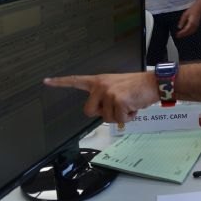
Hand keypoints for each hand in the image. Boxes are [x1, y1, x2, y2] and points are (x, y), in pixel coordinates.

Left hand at [43, 72, 157, 122]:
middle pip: (88, 111)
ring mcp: (109, 93)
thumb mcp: (117, 87)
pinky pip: (119, 120)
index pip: (76, 81)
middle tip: (117, 107)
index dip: (60, 82)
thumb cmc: (138, 86)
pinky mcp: (118, 101)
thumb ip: (104, 97)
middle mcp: (101, 86)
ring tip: (129, 104)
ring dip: (119, 116)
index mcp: (99, 81)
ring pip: (106, 118)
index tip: (46, 81)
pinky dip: (128, 118)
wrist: (154, 83)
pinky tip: (134, 107)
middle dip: (102, 114)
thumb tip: (101, 114)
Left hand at [176, 4, 200, 37]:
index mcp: (191, 23)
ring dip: (186, 34)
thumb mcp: (185, 14)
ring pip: (191, 32)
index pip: (185, 30)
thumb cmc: (193, 10)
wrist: (199, 7)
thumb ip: (182, 21)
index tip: (177, 35)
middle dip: (183, 35)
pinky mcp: (197, 25)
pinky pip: (193, 31)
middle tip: (178, 36)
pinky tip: (186, 32)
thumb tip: (179, 27)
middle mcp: (195, 25)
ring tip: (181, 35)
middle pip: (188, 32)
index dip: (181, 33)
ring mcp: (197, 26)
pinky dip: (189, 32)